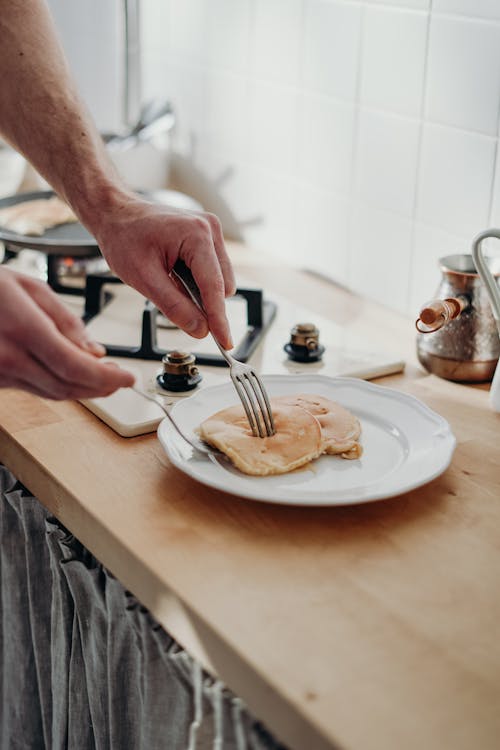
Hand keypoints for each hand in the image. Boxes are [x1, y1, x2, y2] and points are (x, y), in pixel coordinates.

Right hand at [0, 268, 134, 398]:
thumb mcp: (29, 286)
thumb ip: (66, 320)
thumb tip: (95, 351)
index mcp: (23, 330)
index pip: (76, 367)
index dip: (108, 378)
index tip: (128, 378)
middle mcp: (10, 357)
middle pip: (69, 386)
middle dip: (102, 387)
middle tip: (120, 379)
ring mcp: (0, 373)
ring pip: (53, 393)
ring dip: (83, 390)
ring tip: (103, 378)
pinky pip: (35, 389)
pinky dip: (59, 385)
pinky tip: (72, 375)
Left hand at [91, 196, 235, 349]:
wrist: (116, 213)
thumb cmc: (124, 237)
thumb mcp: (143, 278)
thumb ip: (174, 306)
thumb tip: (199, 329)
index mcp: (196, 235)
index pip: (214, 287)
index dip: (219, 319)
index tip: (224, 342)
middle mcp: (209, 229)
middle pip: (222, 286)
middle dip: (205, 303)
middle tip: (174, 302)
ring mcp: (211, 232)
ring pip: (220, 280)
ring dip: (200, 292)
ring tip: (169, 280)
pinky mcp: (208, 238)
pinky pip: (213, 271)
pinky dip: (197, 282)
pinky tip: (175, 274)